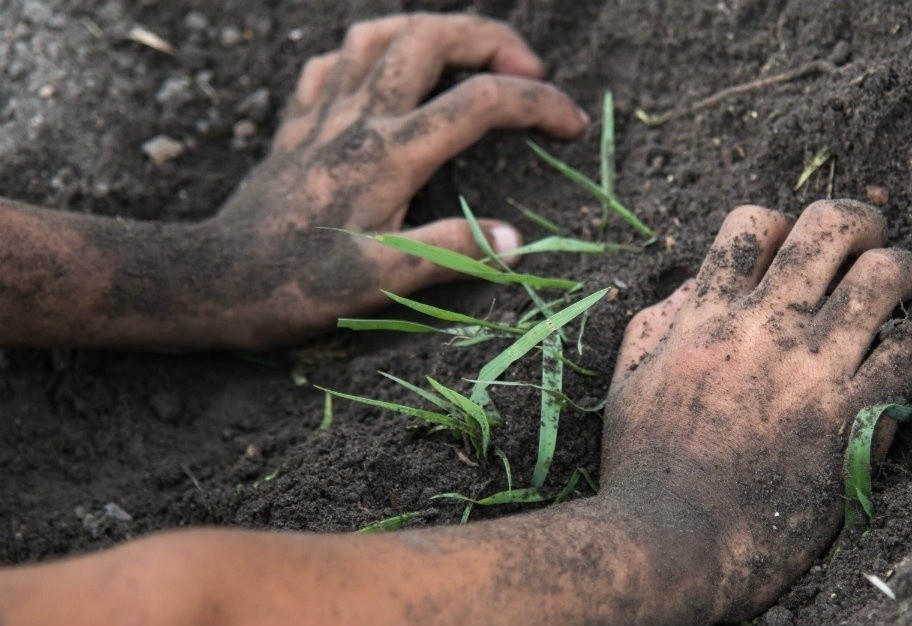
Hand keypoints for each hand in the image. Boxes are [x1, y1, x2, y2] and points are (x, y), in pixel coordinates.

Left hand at [214, 13, 587, 345]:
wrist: (213, 281)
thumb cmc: (296, 287)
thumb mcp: (381, 281)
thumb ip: (451, 254)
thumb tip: (516, 242)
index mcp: (389, 155)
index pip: (480, 102)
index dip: (537, 104)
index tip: (572, 125)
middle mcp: (358, 119)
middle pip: (429, 37)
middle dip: (489, 38)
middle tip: (526, 70)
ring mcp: (321, 115)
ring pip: (376, 34)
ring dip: (427, 31)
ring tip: (461, 58)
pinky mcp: (294, 126)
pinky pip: (330, 63)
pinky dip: (366, 55)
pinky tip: (380, 78)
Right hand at [602, 200, 911, 619]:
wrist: (675, 540)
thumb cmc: (644, 465)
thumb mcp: (628, 381)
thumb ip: (656, 322)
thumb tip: (697, 286)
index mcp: (706, 315)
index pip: (756, 223)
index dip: (782, 224)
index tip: (791, 252)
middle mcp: (764, 329)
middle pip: (834, 226)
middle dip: (860, 223)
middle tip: (866, 245)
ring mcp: (812, 371)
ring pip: (887, 277)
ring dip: (902, 272)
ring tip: (903, 287)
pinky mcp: (850, 419)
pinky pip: (907, 357)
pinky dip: (908, 353)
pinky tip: (893, 366)